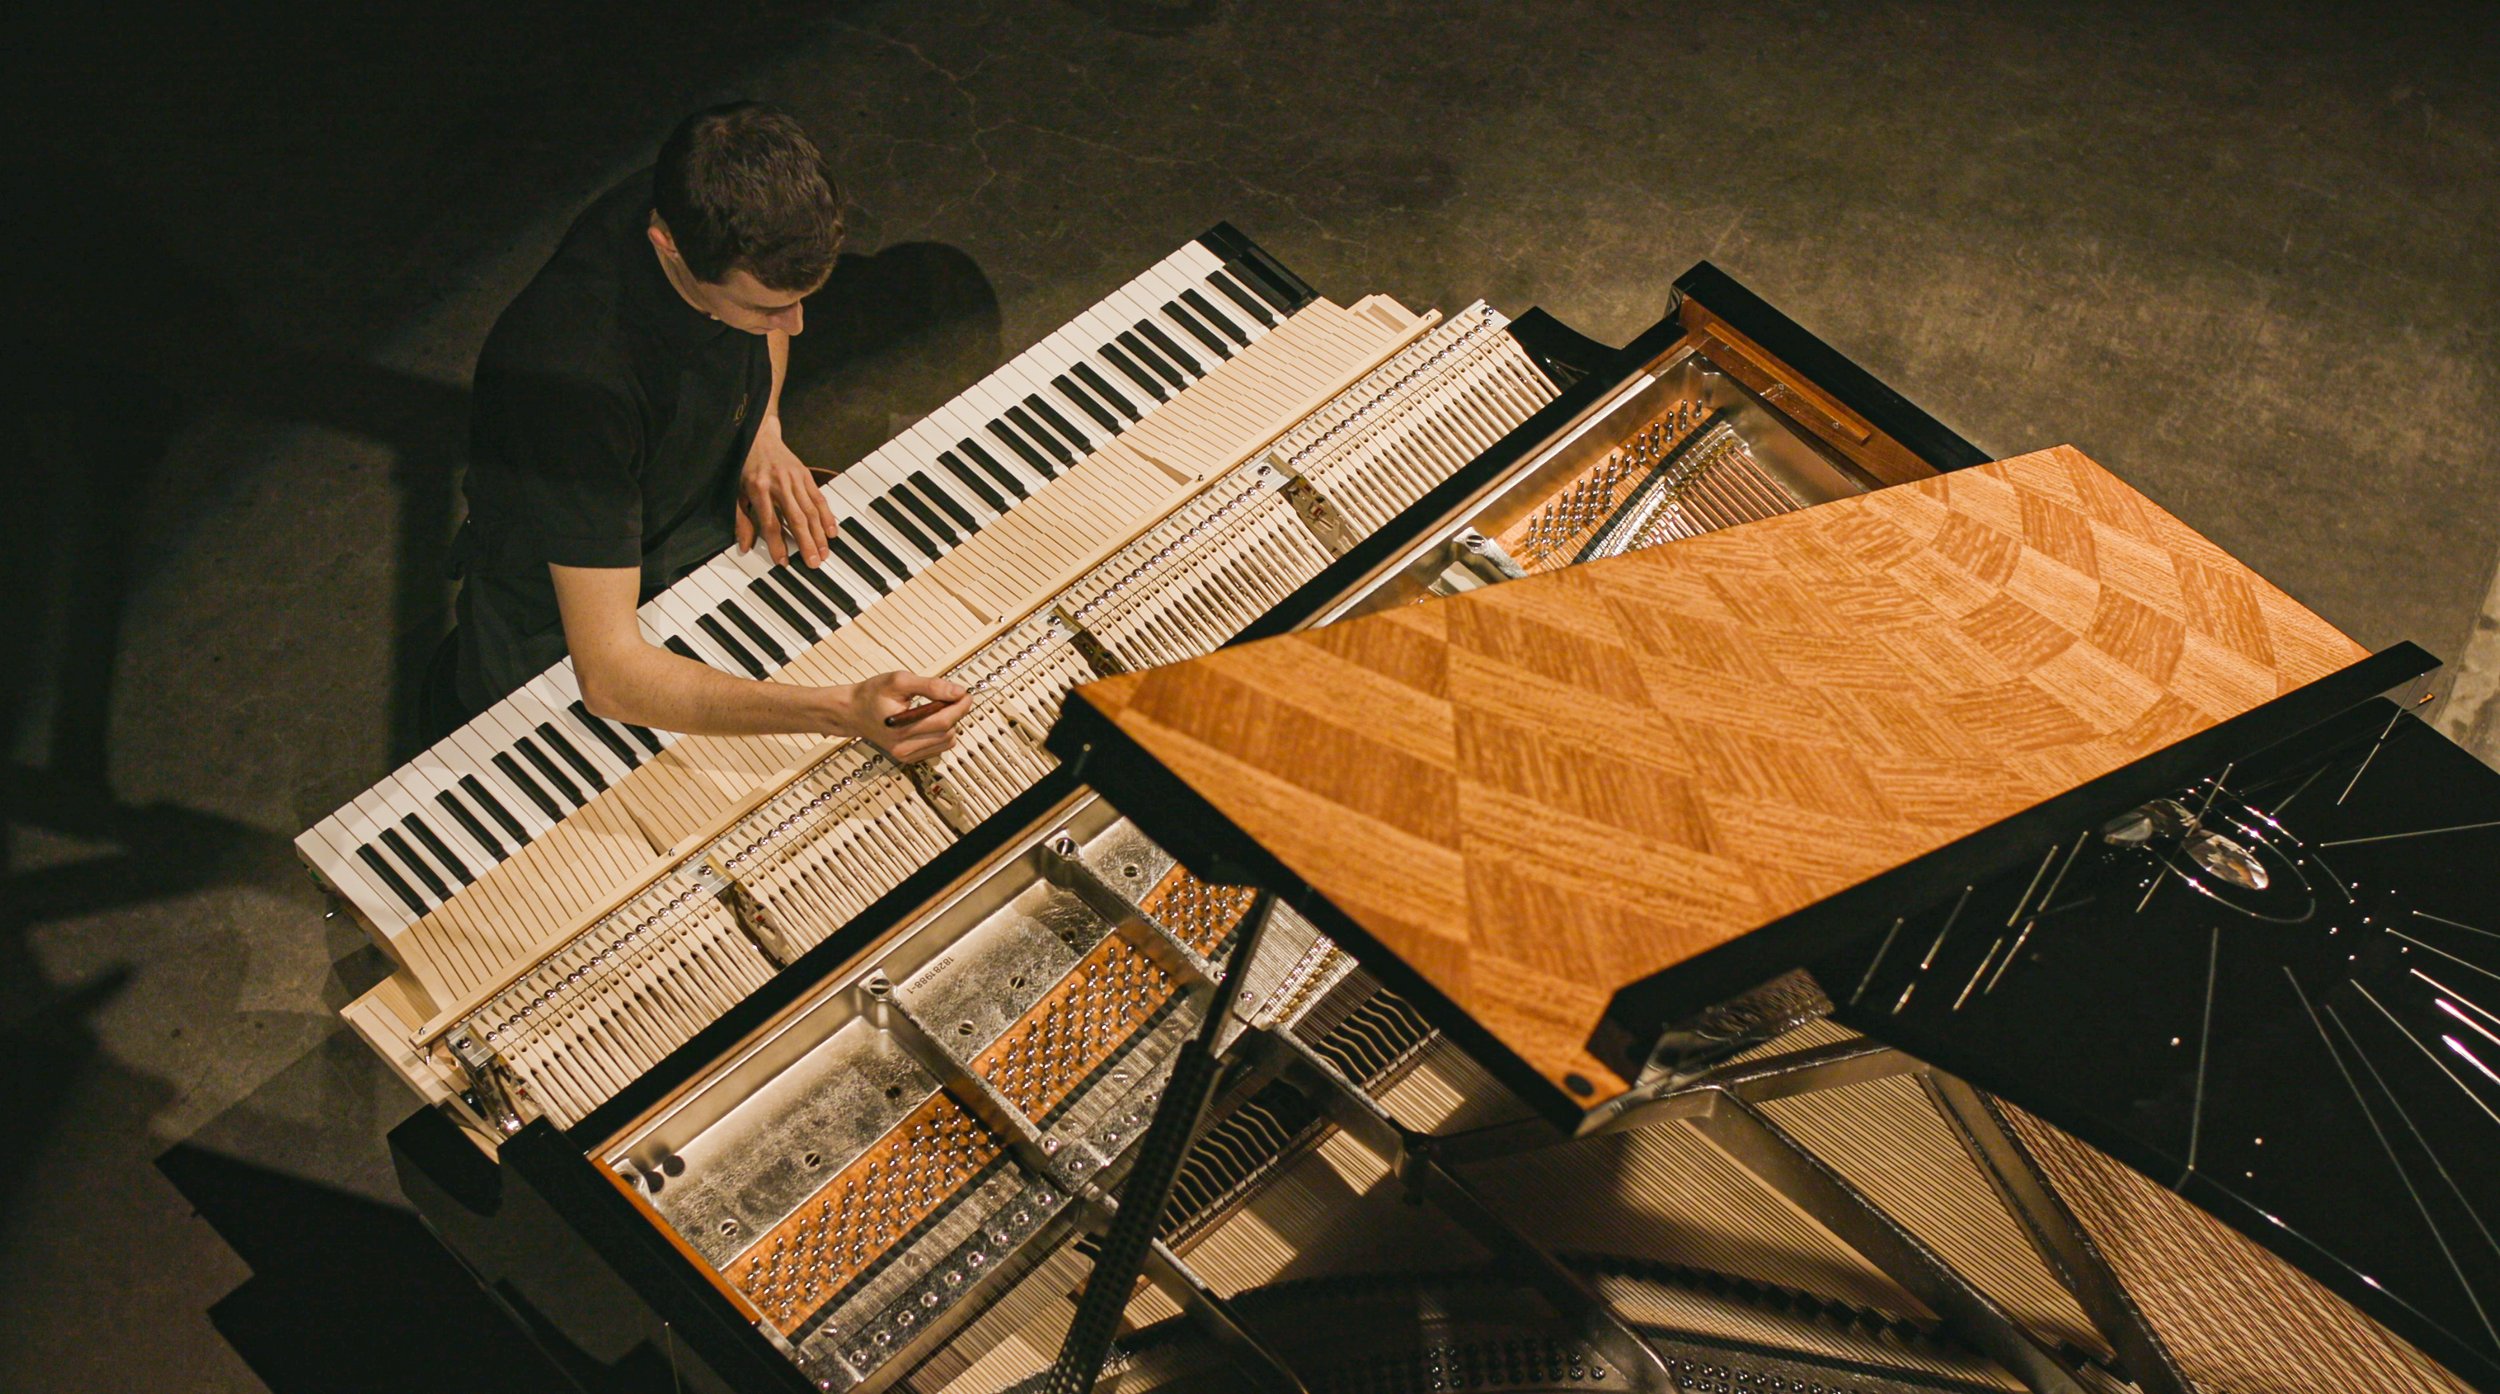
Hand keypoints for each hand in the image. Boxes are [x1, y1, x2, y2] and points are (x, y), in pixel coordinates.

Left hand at [737, 416, 835, 567]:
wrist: (758, 436)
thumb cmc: (744, 468)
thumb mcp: (735, 493)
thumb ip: (740, 520)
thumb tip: (745, 546)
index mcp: (758, 489)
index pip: (770, 523)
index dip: (777, 544)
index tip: (784, 562)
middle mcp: (779, 484)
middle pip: (796, 519)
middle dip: (806, 543)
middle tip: (814, 563)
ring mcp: (795, 479)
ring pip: (811, 511)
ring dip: (819, 534)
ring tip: (824, 553)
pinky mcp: (805, 475)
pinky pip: (819, 498)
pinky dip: (827, 516)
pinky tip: (831, 532)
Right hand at [837, 671, 969, 762]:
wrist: (853, 712)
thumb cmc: (872, 695)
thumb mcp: (899, 681)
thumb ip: (930, 686)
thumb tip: (958, 692)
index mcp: (900, 729)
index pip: (944, 721)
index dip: (960, 706)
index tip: (965, 694)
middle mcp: (903, 747)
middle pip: (948, 732)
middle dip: (955, 713)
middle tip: (953, 697)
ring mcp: (906, 755)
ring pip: (947, 742)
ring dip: (950, 724)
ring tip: (936, 708)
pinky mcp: (909, 758)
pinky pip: (938, 747)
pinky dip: (942, 734)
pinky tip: (930, 721)